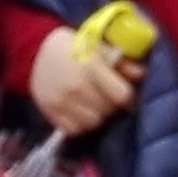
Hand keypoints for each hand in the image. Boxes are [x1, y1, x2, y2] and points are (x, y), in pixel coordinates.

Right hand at [29, 26, 145, 134]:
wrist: (36, 49)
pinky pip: (75, 130)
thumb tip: (141, 74)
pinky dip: (79, 123)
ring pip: (93, 123)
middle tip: (103, 95)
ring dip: (96, 115)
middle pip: (109, 111)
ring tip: (91, 103)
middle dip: (110, 105)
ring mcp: (62, 101)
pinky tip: (78, 110)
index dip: (125, 95)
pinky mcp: (50, 112)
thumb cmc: (73, 46)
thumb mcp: (99, 47)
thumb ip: (121, 62)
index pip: (122, 96)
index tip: (121, 91)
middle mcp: (76, 86)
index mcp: (91, 67)